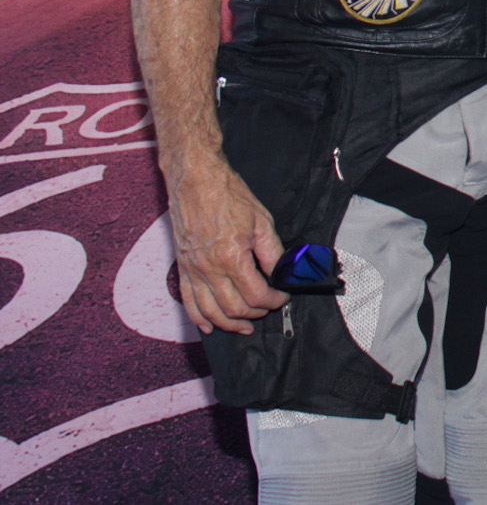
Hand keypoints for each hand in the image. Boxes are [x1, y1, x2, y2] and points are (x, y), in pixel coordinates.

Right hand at [166, 157, 286, 333]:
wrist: (196, 180)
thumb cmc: (228, 196)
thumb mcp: (261, 222)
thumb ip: (272, 253)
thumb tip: (283, 274)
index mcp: (231, 258)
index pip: (256, 295)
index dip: (274, 300)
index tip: (282, 296)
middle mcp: (208, 270)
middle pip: (233, 309)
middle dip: (255, 314)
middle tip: (268, 308)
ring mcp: (192, 271)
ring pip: (209, 312)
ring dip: (229, 324)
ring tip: (244, 326)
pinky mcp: (182, 268)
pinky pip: (188, 302)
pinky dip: (199, 318)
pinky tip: (209, 326)